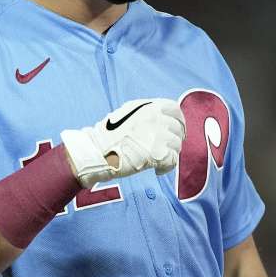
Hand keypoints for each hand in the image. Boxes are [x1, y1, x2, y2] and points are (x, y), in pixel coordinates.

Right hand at [60, 98, 185, 187]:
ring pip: (177, 146)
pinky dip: (167, 168)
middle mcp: (155, 118)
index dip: (179, 121)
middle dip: (174, 140)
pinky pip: (173, 161)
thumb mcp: (127, 114)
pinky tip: (157, 170)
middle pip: (177, 129)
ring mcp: (157, 135)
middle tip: (166, 150)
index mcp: (148, 107)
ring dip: (169, 154)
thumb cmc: (107, 136)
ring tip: (157, 161)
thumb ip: (145, 114)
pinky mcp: (157, 153)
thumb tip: (162, 121)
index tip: (177, 131)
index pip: (174, 109)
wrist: (96, 152)